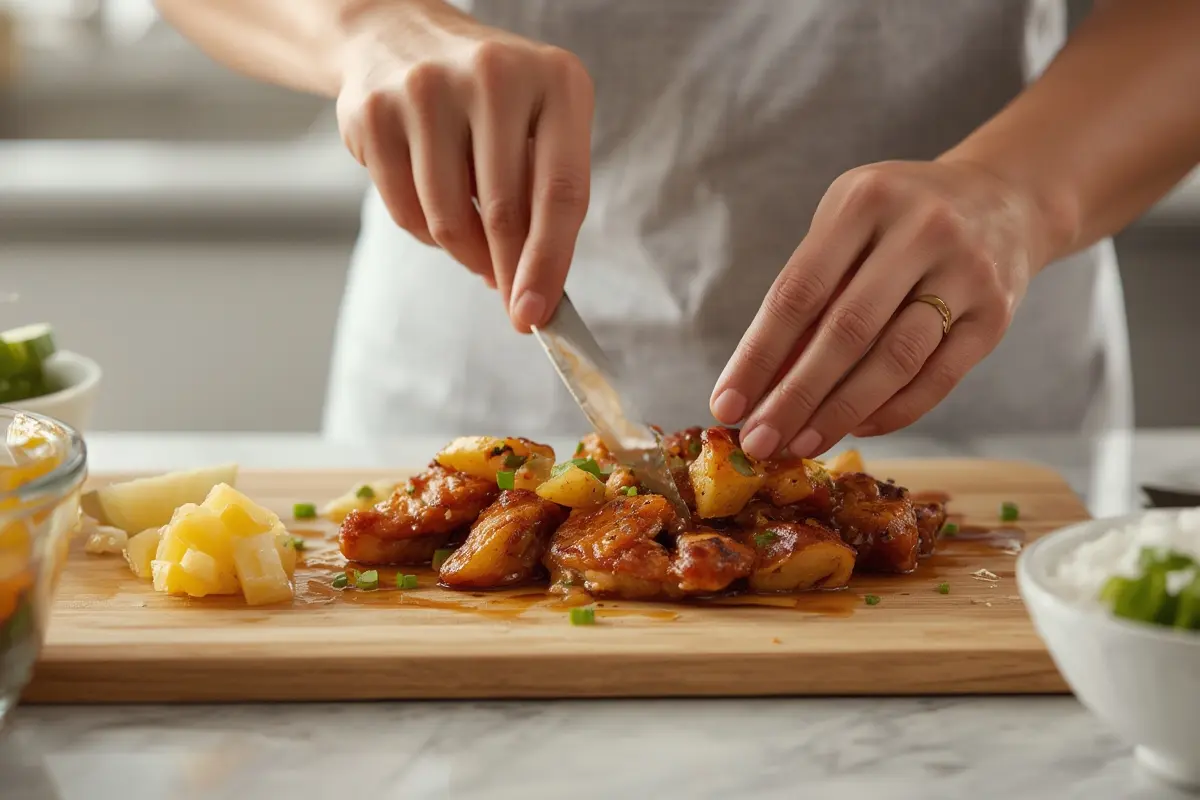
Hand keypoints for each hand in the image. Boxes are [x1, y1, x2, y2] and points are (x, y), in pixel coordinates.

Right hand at [336, 0, 593, 330]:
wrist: (400, 37)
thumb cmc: (490, 99)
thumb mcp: (540, 124)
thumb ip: (547, 196)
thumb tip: (534, 289)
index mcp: (555, 80)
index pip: (560, 191)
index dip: (549, 262)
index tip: (536, 315)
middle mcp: (493, 76)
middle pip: (504, 213)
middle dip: (508, 273)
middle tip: (513, 306)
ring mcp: (426, 90)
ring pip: (447, 219)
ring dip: (466, 254)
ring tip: (477, 251)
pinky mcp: (374, 113)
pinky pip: (404, 210)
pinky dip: (426, 232)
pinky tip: (438, 214)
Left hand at [711, 159, 1049, 460]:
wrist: (1004, 199)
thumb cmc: (898, 220)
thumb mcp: (846, 226)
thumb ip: (808, 292)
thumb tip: (761, 382)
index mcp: (866, 200)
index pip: (798, 292)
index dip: (758, 356)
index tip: (725, 405)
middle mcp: (921, 229)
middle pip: (846, 331)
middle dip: (794, 396)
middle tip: (759, 441)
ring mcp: (967, 271)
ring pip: (895, 359)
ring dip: (841, 412)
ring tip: (801, 443)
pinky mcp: (996, 314)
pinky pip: (938, 378)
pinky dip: (893, 411)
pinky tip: (857, 428)